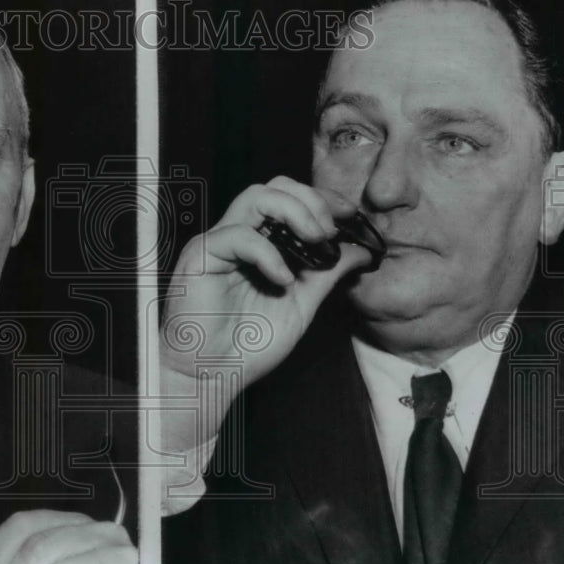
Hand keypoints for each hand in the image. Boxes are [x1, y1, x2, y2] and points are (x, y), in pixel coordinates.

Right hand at [160, 177, 370, 449]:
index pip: (291, 199)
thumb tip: (361, 250)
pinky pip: (238, 236)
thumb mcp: (301, 306)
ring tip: (315, 240)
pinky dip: (268, 254)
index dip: (323, 200)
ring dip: (294, 211)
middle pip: (275, 187)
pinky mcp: (202, 256)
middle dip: (311, 199)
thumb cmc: (247, 346)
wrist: (211, 376)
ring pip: (256, 196)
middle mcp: (240, 236)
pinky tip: (282, 279)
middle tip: (331, 230)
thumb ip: (326, 275)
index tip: (351, 217)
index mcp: (261, 243)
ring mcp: (220, 243)